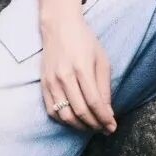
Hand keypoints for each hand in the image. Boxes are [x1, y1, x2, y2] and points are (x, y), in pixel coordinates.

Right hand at [40, 16, 116, 134]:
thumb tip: (108, 113)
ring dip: (80, 126)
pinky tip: (75, 120)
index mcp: (82, 68)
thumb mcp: (101, 60)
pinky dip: (64, 120)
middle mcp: (64, 76)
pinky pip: (52, 110)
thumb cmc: (84, 41)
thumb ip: (104, 87)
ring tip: (91, 127)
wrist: (59, 26)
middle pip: (80, 111)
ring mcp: (51, 81)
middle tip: (104, 129)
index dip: (104, 118)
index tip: (112, 127)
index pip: (94, 102)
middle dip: (95, 125)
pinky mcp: (43, 84)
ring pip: (65, 115)